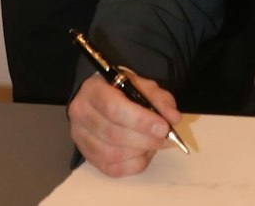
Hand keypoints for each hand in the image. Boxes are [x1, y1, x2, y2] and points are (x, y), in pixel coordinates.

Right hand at [68, 70, 182, 177]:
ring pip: (112, 154)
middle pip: (113, 134)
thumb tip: (173, 118)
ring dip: (140, 152)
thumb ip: (158, 99)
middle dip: (145, 139)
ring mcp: (81, 138)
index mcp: (93, 90)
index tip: (163, 127)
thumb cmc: (120, 91)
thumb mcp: (140, 85)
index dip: (141, 121)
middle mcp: (81, 114)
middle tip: (165, 137)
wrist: (99, 99)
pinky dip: (134, 164)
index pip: (114, 109)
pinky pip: (112, 169)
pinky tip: (143, 152)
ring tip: (154, 143)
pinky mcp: (88, 156)